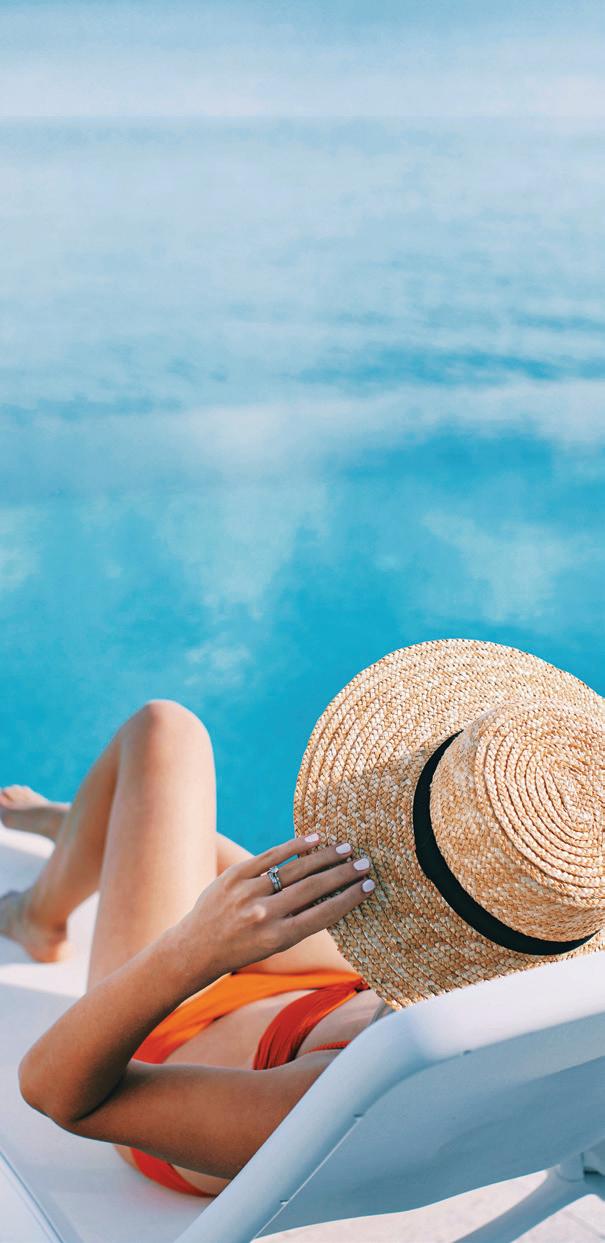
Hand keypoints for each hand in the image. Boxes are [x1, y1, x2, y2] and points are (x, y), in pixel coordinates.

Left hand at [180, 835, 373, 977]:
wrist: (196, 947)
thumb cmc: (243, 949)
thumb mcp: (275, 944)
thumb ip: (300, 920)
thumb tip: (333, 892)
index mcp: (279, 938)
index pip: (324, 914)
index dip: (349, 899)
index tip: (369, 886)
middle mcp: (264, 915)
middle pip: (314, 888)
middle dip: (343, 874)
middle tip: (365, 864)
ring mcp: (248, 892)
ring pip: (295, 869)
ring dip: (325, 857)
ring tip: (346, 849)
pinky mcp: (234, 874)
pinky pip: (271, 856)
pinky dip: (295, 846)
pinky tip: (315, 839)